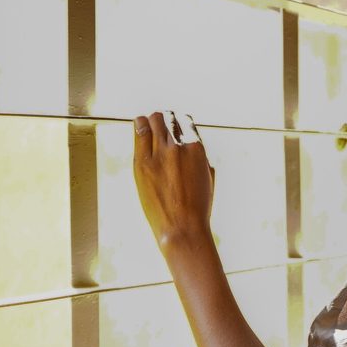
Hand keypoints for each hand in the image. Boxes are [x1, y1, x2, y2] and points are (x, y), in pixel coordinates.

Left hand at [132, 110, 214, 256]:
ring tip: (149, 125)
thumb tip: (193, 149)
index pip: (186, 122)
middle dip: (165, 121)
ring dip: (153, 121)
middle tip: (161, 126)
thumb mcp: (207, 178)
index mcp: (198, 149)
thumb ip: (200, 159)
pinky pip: (140, 132)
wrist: (182, 228)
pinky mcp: (143, 163)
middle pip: (169, 118)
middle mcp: (180, 146)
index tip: (175, 127)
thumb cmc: (198, 207)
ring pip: (154, 120)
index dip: (180, 123)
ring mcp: (161, 153)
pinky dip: (140, 125)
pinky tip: (139, 125)